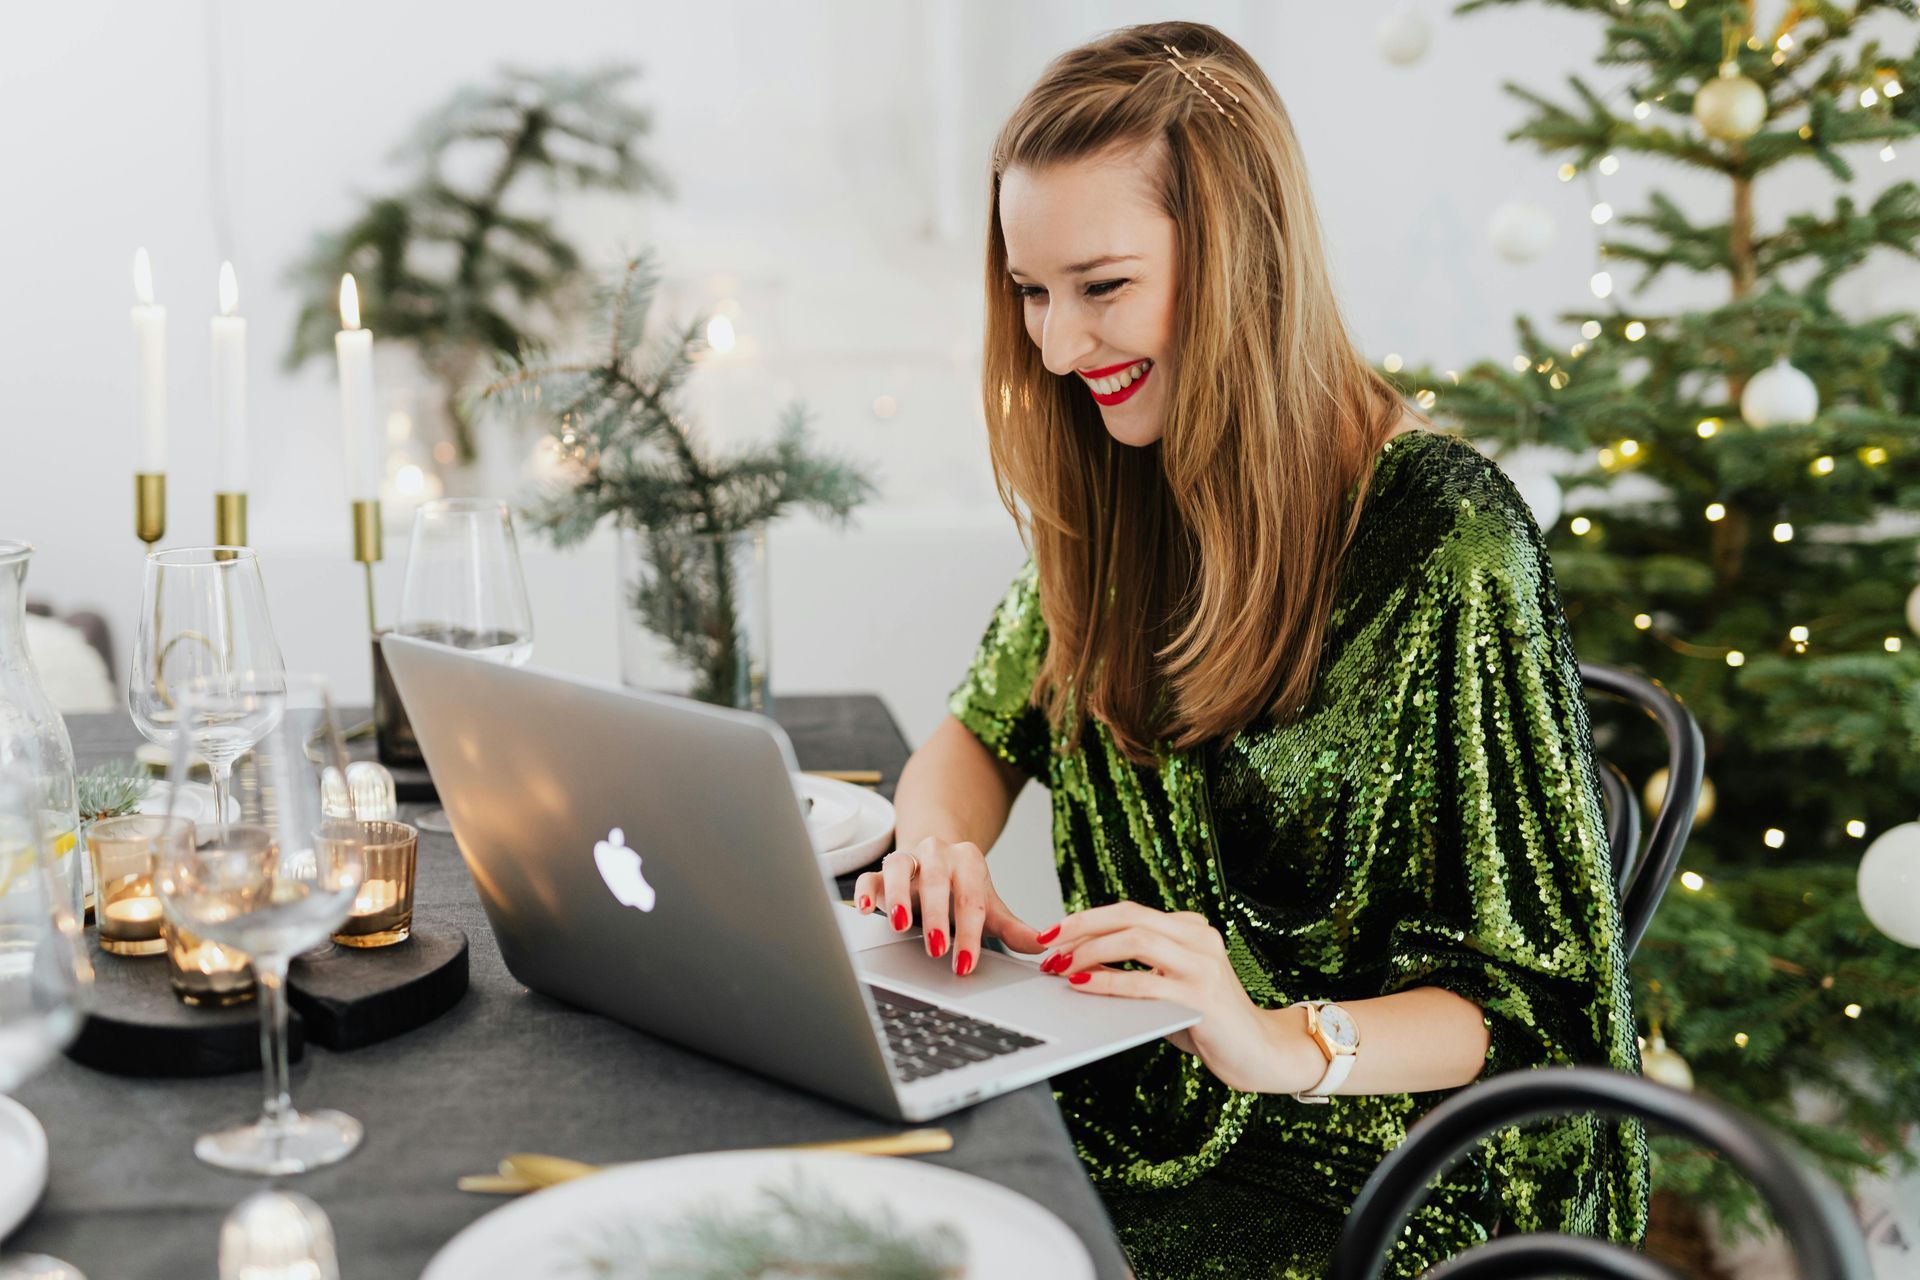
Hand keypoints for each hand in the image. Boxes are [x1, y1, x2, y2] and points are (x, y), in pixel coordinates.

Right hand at [853, 837, 1046, 975]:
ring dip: (898, 897)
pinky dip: (864, 890)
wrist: (936, 857)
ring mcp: (908, 859)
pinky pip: (870, 875)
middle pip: (937, 881)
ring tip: (899, 925)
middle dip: (937, 917)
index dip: (970, 933)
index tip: (965, 963)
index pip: (971, 899)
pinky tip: (865, 909)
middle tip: (937, 949)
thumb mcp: (988, 906)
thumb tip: (1042, 947)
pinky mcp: (881, 871)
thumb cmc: (962, 888)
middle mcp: (937, 853)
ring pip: (899, 868)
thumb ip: (1012, 928)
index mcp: (968, 861)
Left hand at [1038, 902, 1318, 1094]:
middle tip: (1047, 945)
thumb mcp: (1168, 988)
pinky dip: (1108, 981)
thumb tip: (1079, 965)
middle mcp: (1198, 938)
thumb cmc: (1210, 1022)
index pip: (1128, 911)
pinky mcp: (1201, 995)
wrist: (1260, 1053)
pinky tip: (1083, 986)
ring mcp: (1202, 964)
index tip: (1052, 933)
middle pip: (1128, 916)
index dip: (1086, 919)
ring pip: (1136, 939)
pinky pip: (1145, 981)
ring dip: (1090, 951)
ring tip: (1061, 966)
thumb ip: (1133, 971)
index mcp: (1190, 929)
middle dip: (1080, 928)